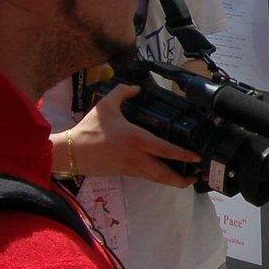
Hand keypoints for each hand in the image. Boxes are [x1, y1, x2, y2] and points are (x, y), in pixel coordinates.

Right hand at [61, 85, 199, 187]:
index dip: (183, 155)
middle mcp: (137, 157)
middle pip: (165, 174)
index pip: (165, 150)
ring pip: (157, 179)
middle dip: (184, 179)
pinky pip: (148, 177)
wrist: (70, 152)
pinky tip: (166, 172)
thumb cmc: (89, 129)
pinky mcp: (125, 173)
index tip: (197, 158)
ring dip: (174, 180)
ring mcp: (132, 168)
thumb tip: (135, 88)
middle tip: (198, 175)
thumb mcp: (106, 105)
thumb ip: (122, 92)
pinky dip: (160, 177)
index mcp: (137, 139)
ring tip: (188, 178)